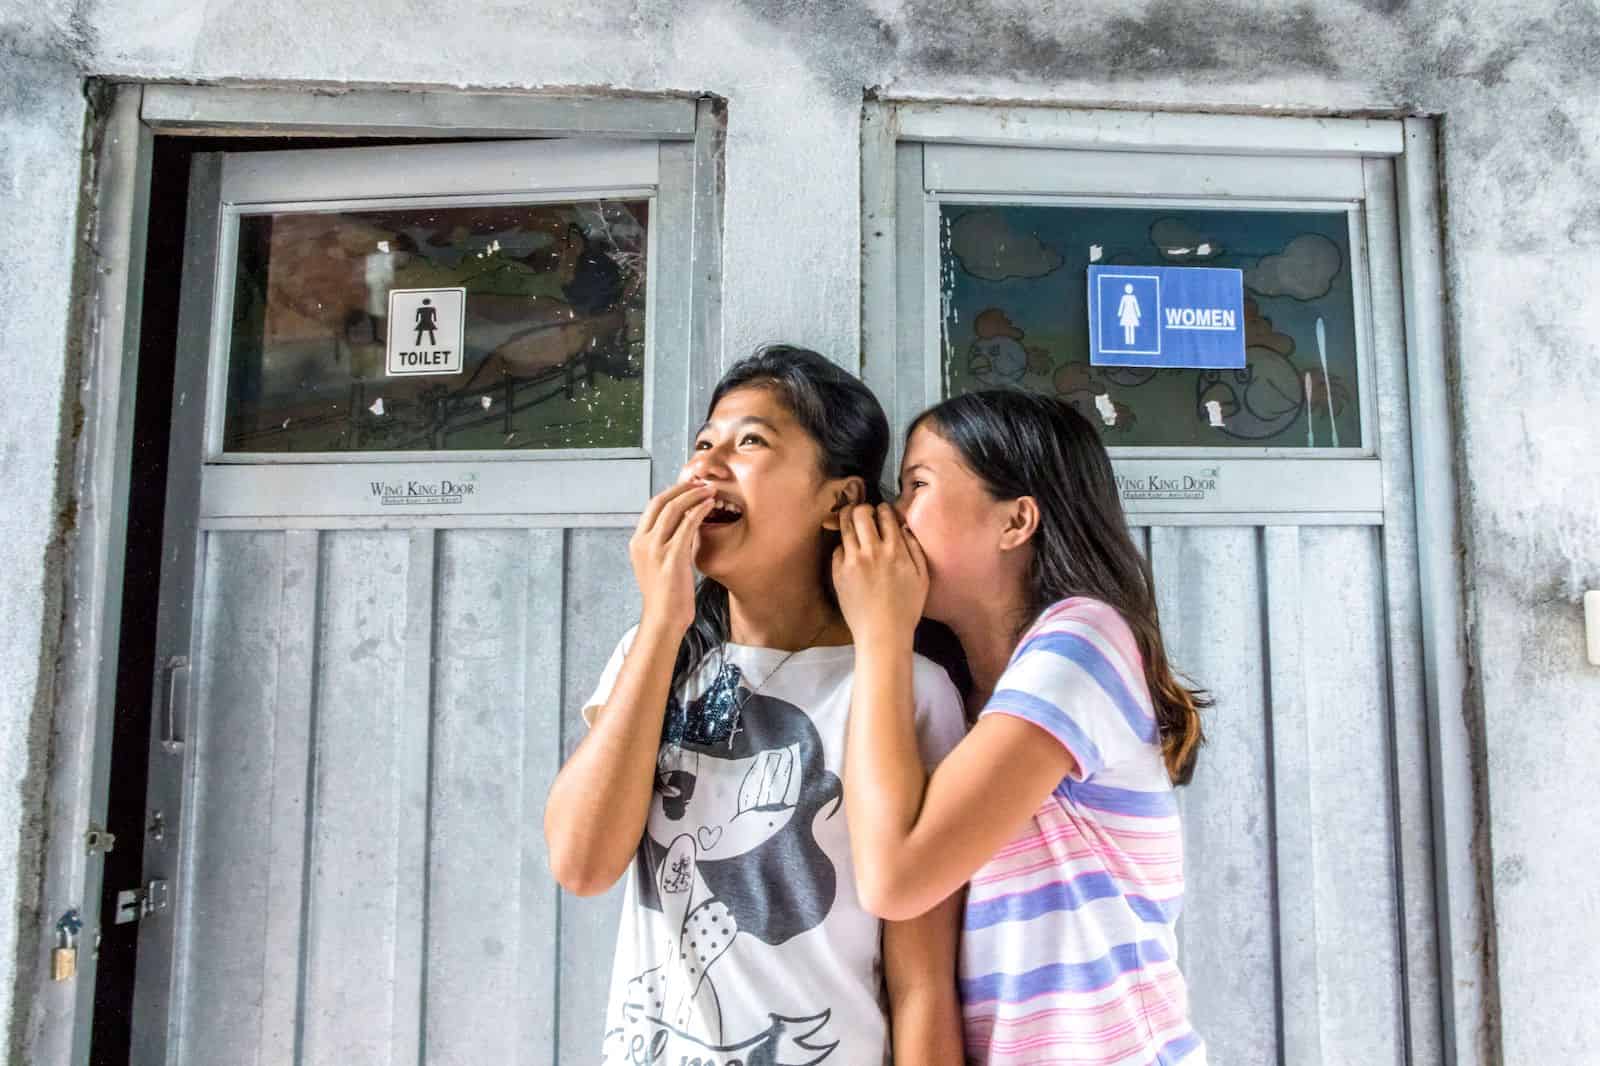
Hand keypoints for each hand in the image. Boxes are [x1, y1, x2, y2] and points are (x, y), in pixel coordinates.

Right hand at [630, 481, 714, 635]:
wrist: (663, 619)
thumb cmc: (666, 596)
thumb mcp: (658, 564)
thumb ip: (666, 544)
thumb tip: (683, 525)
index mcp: (637, 543)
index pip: (652, 506)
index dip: (672, 492)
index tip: (689, 487)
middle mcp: (642, 542)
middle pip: (660, 502)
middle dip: (682, 488)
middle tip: (701, 483)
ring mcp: (655, 549)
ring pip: (674, 509)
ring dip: (694, 496)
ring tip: (710, 491)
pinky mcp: (671, 557)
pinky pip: (687, 525)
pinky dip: (699, 511)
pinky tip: (710, 506)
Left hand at [832, 503, 927, 647]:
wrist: (883, 633)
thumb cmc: (906, 608)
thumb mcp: (922, 577)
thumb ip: (915, 548)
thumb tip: (904, 527)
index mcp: (895, 550)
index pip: (885, 514)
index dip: (883, 509)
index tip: (882, 512)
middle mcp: (872, 551)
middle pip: (860, 513)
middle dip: (862, 509)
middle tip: (864, 515)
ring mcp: (853, 561)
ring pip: (844, 526)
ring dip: (848, 520)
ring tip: (851, 523)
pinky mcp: (838, 573)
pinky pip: (837, 549)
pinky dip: (843, 546)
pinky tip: (849, 552)